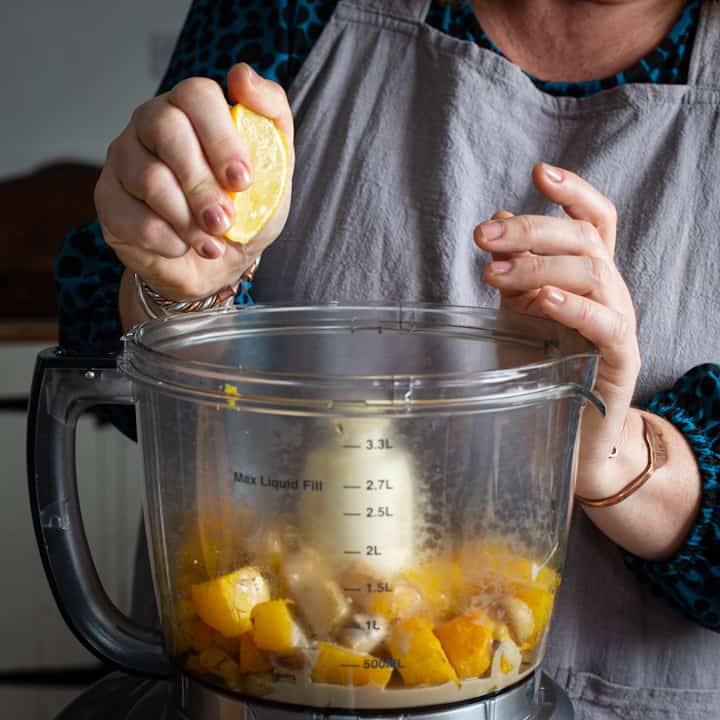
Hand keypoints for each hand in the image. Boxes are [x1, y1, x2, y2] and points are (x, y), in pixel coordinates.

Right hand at [95, 63, 294, 300]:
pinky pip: (132, 217)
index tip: (242, 181)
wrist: (216, 262)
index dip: (221, 138)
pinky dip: (168, 240)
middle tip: (224, 220)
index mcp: (192, 108)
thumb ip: (271, 117)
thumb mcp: (274, 168)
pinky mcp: (107, 198)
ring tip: (212, 242)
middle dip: (202, 184)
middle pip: (166, 130)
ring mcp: (124, 158)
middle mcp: (150, 123)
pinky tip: (183, 246)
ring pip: (150, 179)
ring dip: (189, 220)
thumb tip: (242, 77)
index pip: (196, 95)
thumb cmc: (244, 211)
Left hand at [474, 163, 641, 498]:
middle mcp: (609, 291)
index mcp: (587, 276)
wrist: (571, 435)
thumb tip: (496, 221)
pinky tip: (542, 299)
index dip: (573, 192)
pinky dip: (573, 305)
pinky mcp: (620, 360)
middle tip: (481, 237)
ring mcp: (619, 323)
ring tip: (493, 273)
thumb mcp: (517, 314)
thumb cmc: (543, 371)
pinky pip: (606, 323)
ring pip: (593, 272)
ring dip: (539, 265)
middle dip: (531, 230)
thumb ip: (512, 272)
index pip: (594, 220)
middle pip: (584, 239)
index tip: (538, 172)